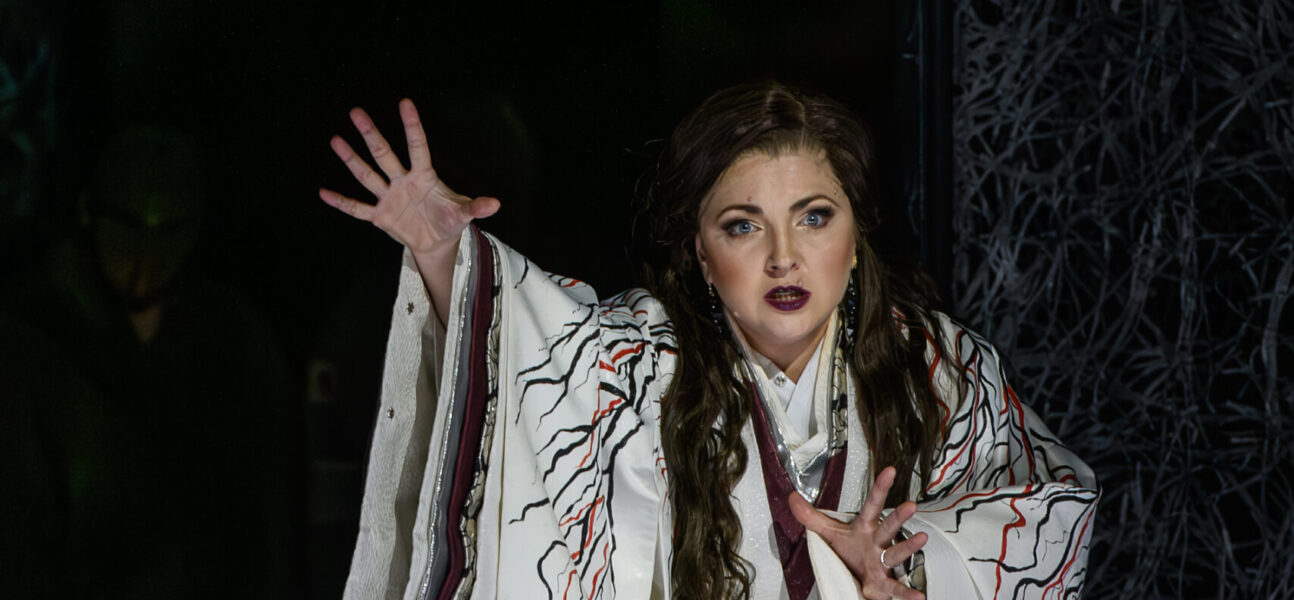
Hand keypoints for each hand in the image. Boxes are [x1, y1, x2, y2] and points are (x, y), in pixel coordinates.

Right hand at [320, 99, 498, 322]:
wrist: (437, 242)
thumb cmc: (449, 220)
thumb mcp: (463, 213)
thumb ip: (475, 207)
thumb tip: (495, 204)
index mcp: (424, 176)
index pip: (417, 146)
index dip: (412, 126)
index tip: (405, 103)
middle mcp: (403, 181)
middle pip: (384, 154)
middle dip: (371, 134)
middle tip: (357, 112)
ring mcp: (389, 197)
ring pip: (367, 175)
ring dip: (351, 159)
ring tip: (335, 140)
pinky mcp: (380, 216)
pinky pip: (357, 208)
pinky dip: (341, 202)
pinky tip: (324, 192)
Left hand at [789, 466, 927, 599]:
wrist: (856, 578)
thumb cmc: (849, 552)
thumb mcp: (829, 533)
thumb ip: (811, 516)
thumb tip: (792, 497)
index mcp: (865, 528)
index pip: (872, 505)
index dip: (880, 488)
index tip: (890, 470)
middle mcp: (877, 542)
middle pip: (888, 526)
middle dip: (898, 516)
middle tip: (910, 504)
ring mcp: (882, 562)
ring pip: (896, 553)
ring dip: (909, 547)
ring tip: (922, 538)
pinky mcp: (882, 584)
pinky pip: (896, 588)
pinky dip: (907, 593)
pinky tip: (919, 597)